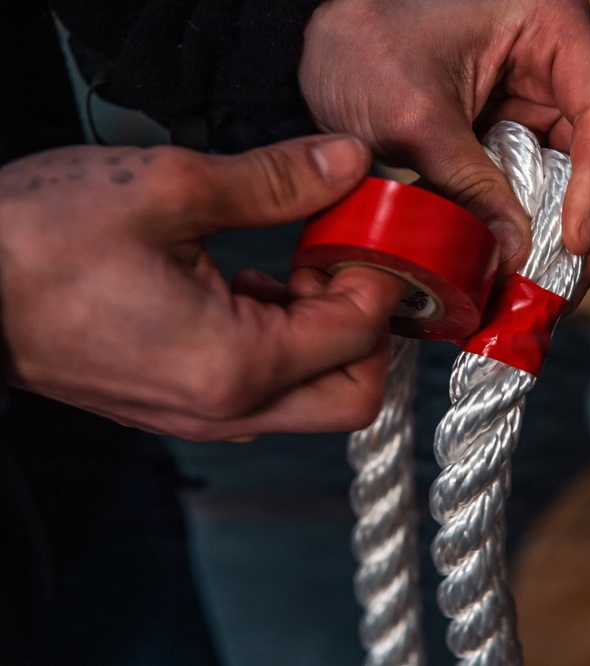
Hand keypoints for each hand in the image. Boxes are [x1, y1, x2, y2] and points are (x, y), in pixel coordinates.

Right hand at [0, 135, 406, 441]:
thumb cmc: (37, 242)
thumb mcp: (168, 189)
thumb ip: (276, 181)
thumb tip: (348, 161)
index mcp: (236, 365)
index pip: (360, 335)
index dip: (378, 276)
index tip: (364, 229)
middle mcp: (227, 410)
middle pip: (354, 394)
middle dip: (365, 326)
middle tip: (336, 261)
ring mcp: (203, 417)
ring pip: (313, 398)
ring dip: (323, 334)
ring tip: (291, 267)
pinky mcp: (182, 406)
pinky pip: (267, 393)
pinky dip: (283, 346)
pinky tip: (251, 288)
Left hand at [298, 0, 589, 301]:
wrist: (313, 43)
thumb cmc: (361, 42)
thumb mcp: (416, 117)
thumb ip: (469, 183)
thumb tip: (514, 254)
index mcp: (549, 27)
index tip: (575, 240)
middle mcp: (552, 65)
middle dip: (582, 226)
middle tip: (568, 288)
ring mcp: (530, 100)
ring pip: (564, 178)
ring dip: (554, 237)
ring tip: (544, 292)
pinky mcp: (504, 131)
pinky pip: (526, 185)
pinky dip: (521, 228)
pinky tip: (514, 271)